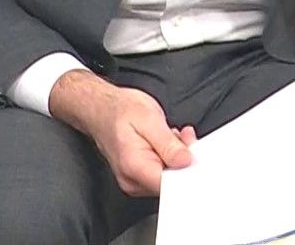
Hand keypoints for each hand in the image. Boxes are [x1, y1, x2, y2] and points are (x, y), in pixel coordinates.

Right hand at [50, 70, 196, 197]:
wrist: (100, 109)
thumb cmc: (119, 110)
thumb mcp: (149, 119)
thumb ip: (168, 144)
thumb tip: (186, 161)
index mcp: (134, 167)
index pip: (169, 185)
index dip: (188, 172)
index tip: (195, 155)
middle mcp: (133, 180)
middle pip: (172, 182)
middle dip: (185, 159)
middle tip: (185, 138)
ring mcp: (135, 180)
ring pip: (169, 177)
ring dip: (178, 156)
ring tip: (172, 136)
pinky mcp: (139, 176)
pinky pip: (163, 172)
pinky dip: (171, 157)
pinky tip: (168, 142)